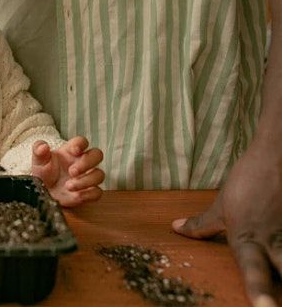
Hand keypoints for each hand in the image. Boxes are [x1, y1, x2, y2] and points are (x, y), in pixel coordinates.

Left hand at [31, 136, 103, 206]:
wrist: (43, 192)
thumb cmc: (43, 173)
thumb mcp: (38, 161)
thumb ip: (39, 150)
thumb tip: (43, 146)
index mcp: (71, 151)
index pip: (82, 141)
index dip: (81, 144)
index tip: (73, 151)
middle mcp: (82, 162)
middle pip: (97, 155)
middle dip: (87, 162)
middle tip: (72, 171)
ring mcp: (87, 177)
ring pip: (99, 174)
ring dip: (86, 180)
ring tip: (68, 186)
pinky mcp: (88, 192)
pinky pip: (98, 192)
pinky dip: (88, 194)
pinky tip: (76, 195)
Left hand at [172, 146, 281, 306]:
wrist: (277, 156)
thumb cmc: (247, 182)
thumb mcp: (222, 206)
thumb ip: (202, 224)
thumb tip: (176, 228)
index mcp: (248, 241)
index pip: (253, 271)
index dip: (258, 291)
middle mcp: (274, 244)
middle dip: (278, 291)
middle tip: (274, 306)